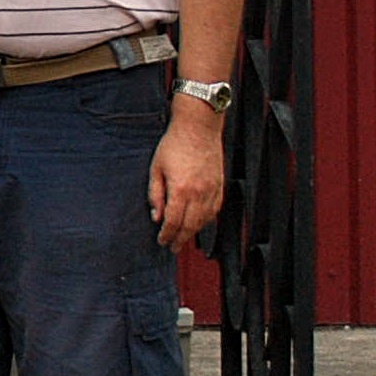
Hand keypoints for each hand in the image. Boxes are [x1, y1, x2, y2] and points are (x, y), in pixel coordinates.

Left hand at [151, 100, 225, 248]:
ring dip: (193, 232)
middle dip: (180, 239)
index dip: (167, 235)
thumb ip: (155, 195)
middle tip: (172, 248)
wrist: (198, 127)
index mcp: (180, 190)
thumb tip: (156, 217)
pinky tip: (199, 223)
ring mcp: (212, 190)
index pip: (173, 222)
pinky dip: (206, 220)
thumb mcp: (156, 169)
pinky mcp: (220, 186)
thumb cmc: (174, 144)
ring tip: (184, 238)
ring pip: (204, 220)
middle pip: (190, 226)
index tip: (162, 241)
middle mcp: (199, 193)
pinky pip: (215, 210)